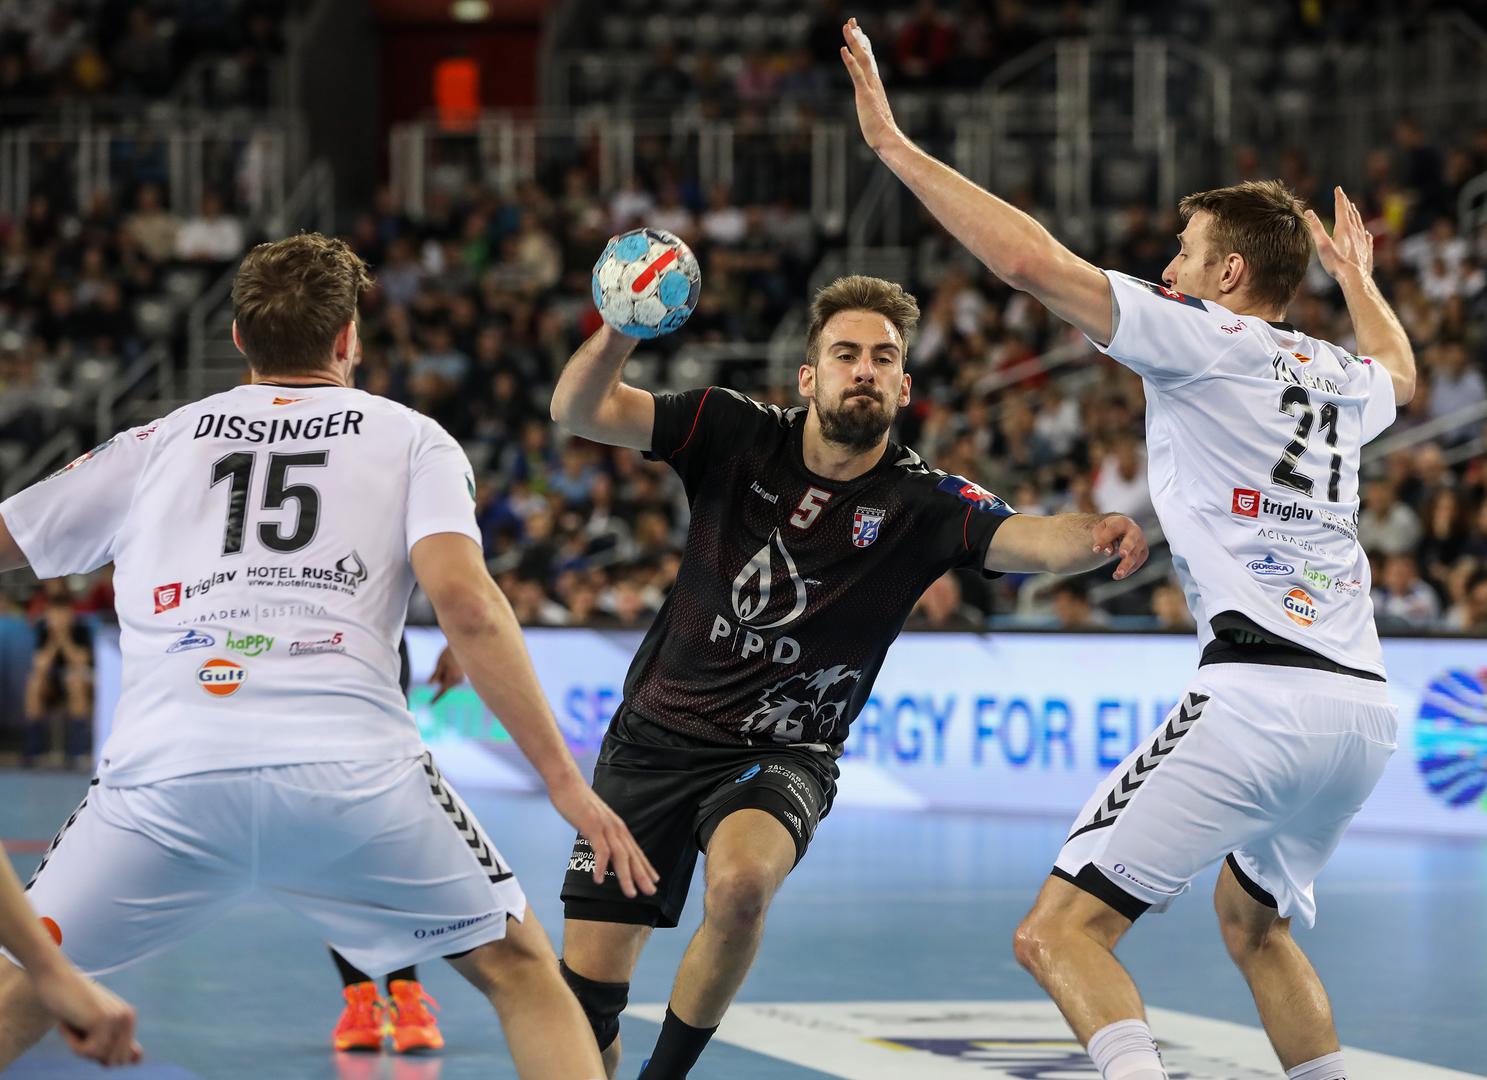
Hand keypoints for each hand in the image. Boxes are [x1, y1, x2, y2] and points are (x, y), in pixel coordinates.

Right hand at [31, 962, 141, 1066]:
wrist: (54, 977)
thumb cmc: (69, 1003)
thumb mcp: (94, 1025)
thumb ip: (116, 1042)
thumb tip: (138, 1061)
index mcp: (129, 1019)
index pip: (124, 1059)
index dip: (102, 1055)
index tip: (89, 1033)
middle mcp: (128, 1018)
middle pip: (112, 1062)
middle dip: (93, 1053)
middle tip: (81, 1030)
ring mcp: (117, 1019)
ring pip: (98, 1057)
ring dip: (80, 1048)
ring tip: (75, 1023)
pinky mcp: (102, 1020)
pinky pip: (86, 1051)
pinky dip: (72, 1042)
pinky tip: (68, 1021)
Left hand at [429, 646, 464, 703]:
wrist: (464, 646)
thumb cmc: (450, 653)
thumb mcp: (440, 663)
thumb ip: (435, 674)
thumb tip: (430, 684)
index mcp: (453, 678)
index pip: (442, 690)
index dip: (436, 697)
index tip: (430, 704)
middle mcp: (459, 680)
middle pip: (443, 684)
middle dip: (439, 677)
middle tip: (442, 665)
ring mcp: (461, 679)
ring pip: (447, 681)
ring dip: (444, 674)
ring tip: (448, 663)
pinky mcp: (462, 677)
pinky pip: (451, 679)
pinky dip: (449, 674)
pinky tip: (452, 666)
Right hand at [546, 775, 658, 899]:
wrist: (567, 783)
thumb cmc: (578, 802)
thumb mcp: (594, 820)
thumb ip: (601, 833)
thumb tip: (603, 846)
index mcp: (617, 827)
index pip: (635, 850)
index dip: (645, 866)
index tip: (654, 880)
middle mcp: (616, 828)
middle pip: (632, 855)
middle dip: (642, 876)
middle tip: (651, 892)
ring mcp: (605, 827)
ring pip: (620, 856)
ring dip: (626, 877)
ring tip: (630, 894)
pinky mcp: (593, 826)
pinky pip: (600, 850)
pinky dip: (601, 866)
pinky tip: (598, 880)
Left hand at [839, 17, 900, 153]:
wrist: (887, 139)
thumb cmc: (881, 130)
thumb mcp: (874, 113)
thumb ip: (873, 106)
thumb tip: (874, 110)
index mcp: (875, 84)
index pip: (868, 60)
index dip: (864, 45)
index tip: (859, 32)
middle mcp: (874, 81)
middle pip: (865, 54)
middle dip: (858, 36)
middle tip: (852, 21)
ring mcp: (870, 87)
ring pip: (861, 59)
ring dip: (854, 42)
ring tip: (847, 26)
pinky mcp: (865, 94)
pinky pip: (856, 74)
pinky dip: (850, 61)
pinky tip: (843, 50)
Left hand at [1091, 514, 1147, 579]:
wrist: (1123, 528)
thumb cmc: (1109, 529)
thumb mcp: (1100, 530)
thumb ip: (1101, 538)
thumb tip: (1108, 552)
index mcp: (1122, 522)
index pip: (1112, 530)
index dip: (1104, 540)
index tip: (1095, 550)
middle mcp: (1135, 531)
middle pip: (1131, 540)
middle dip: (1127, 547)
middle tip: (1122, 554)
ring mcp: (1141, 542)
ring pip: (1135, 555)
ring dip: (1126, 565)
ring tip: (1116, 575)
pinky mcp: (1144, 552)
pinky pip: (1138, 562)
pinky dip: (1129, 570)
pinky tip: (1119, 575)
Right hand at [1306, 186, 1372, 282]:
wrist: (1355, 277)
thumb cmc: (1336, 262)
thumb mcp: (1322, 244)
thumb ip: (1316, 228)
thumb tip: (1308, 212)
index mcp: (1344, 228)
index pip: (1341, 208)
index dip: (1339, 198)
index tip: (1338, 189)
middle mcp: (1356, 232)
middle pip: (1351, 214)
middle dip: (1347, 205)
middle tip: (1344, 197)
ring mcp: (1363, 241)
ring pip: (1360, 224)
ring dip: (1356, 216)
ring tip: (1354, 210)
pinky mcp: (1367, 251)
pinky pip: (1367, 238)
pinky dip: (1365, 232)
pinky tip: (1367, 233)